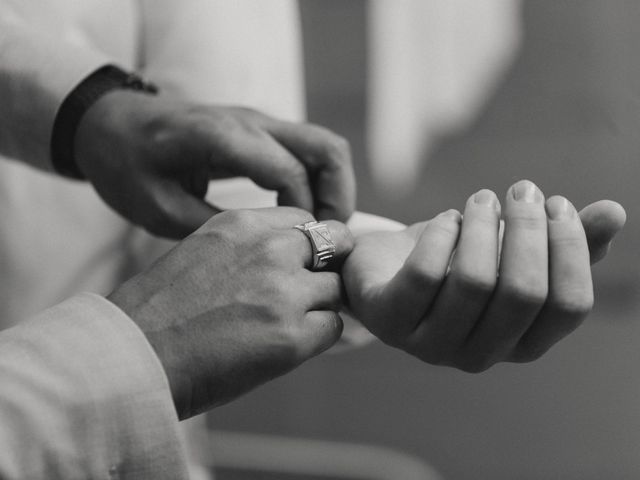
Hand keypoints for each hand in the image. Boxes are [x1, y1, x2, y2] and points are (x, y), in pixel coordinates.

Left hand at [75, 90, 355, 237]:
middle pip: (328, 150)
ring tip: (318, 233)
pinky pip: (307, 151)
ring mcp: (259, 122)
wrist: (110, 123)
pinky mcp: (260, 131)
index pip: (292, 174)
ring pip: (324, 148)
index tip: (300, 252)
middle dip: (339, 199)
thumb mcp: (158, 209)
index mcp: (223, 138)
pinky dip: (318, 183)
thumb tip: (266, 254)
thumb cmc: (126, 165)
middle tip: (326, 242)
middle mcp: (252, 122)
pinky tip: (300, 218)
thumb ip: (214, 228)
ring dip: (334, 190)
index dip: (307, 217)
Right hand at [108, 207, 353, 418]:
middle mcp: (269, 249)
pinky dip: (317, 336)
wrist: (133, 358)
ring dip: (320, 305)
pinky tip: (285, 345)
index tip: (300, 264)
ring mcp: (284, 291)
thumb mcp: (202, 251)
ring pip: (336, 288)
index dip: (308, 245)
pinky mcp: (292, 336)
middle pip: (336, 244)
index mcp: (242, 224)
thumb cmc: (160, 311)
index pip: (305, 219)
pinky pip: (332, 327)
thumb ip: (248, 246)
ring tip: (285, 324)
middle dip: (327, 266)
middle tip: (308, 291)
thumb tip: (289, 253)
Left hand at [343, 180, 625, 371]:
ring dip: (484, 227)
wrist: (389, 270)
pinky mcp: (389, 322)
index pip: (568, 307)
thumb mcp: (512, 251)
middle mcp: (481, 355)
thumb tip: (614, 213)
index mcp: (522, 343)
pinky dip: (442, 235)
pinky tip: (448, 219)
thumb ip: (563, 241)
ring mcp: (431, 345)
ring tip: (482, 199)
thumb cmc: (458, 262)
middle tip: (522, 189)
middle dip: (528, 229)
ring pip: (473, 282)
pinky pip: (424, 275)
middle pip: (522, 293)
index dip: (571, 248)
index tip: (557, 203)